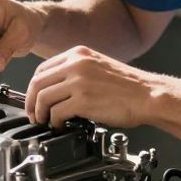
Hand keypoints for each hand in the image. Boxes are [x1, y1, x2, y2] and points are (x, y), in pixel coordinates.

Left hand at [24, 46, 157, 127]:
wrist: (149, 95)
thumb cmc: (128, 86)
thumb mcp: (98, 67)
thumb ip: (76, 72)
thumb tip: (55, 89)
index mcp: (78, 54)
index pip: (42, 69)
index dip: (33, 87)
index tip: (34, 99)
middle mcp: (76, 64)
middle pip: (37, 83)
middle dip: (31, 102)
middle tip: (34, 115)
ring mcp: (78, 81)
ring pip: (43, 98)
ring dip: (40, 113)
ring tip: (46, 122)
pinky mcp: (83, 100)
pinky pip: (56, 112)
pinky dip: (54, 122)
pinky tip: (60, 126)